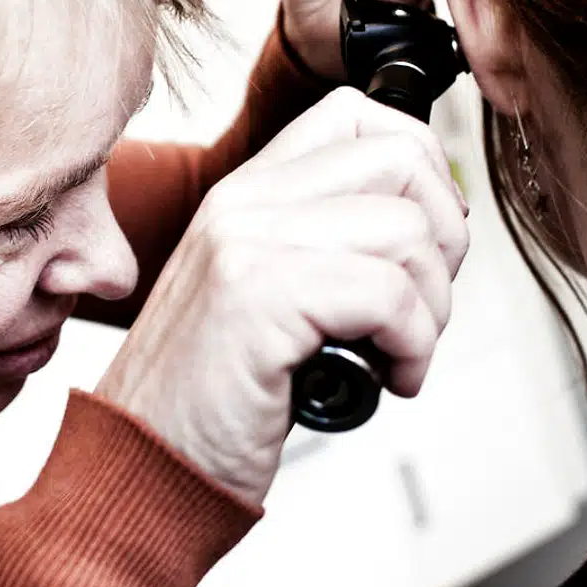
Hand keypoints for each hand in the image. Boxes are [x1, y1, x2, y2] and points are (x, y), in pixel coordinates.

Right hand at [96, 89, 469, 505]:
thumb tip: (435, 224)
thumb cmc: (216, 402)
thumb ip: (326, 245)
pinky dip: (413, 348)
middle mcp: (241, 203)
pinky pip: (390, 294)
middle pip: (400, 159)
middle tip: (421, 308)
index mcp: (245, 194)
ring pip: (407, 229)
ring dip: (432, 309)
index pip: (357, 116)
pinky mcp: (257, 297)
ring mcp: (245, 243)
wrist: (143, 470)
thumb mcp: (268, 299)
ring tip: (398, 355)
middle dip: (444, 241)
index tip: (427, 243)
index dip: (423, 169)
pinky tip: (388, 380)